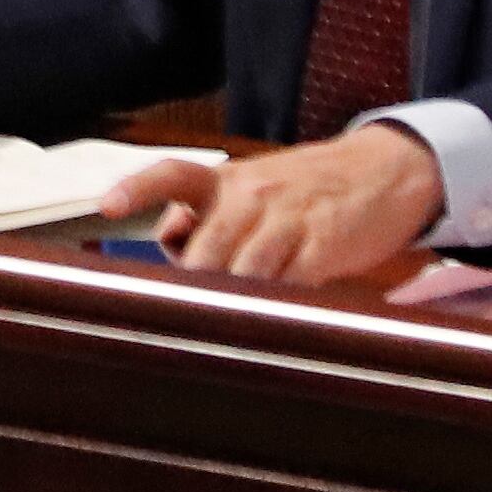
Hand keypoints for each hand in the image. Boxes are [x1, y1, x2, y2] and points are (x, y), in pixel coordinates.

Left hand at [104, 125, 447, 286]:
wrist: (384, 172)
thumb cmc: (306, 188)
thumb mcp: (251, 187)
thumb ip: (209, 214)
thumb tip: (171, 243)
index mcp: (224, 178)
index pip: (170, 174)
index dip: (137, 190)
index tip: (107, 208)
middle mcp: (249, 195)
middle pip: (204, 252)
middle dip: (195, 286)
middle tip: (192, 311)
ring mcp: (286, 220)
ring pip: (241, 273)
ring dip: (234, 300)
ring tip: (233, 319)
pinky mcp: (322, 247)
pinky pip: (287, 286)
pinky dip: (276, 304)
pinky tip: (277, 312)